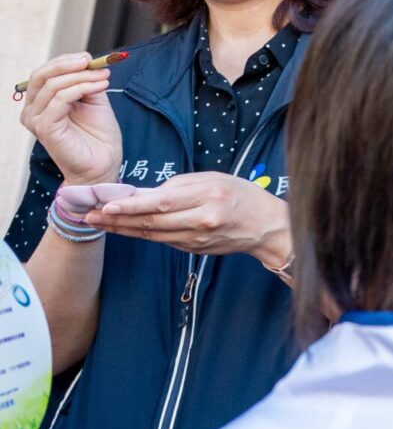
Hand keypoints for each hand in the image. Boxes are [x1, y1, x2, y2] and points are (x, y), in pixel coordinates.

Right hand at [17, 54, 122, 186]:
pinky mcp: (45, 128)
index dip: (65, 61)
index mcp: (40, 102)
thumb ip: (86, 80)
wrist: (103, 162)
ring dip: (82, 77)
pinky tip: (100, 86)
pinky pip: (60, 99)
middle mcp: (32, 110)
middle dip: (67, 64)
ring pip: (53, 85)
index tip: (89, 57)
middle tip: (90, 61)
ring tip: (103, 77)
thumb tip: (87, 61)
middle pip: (41, 75)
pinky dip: (82, 88)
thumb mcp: (93, 99)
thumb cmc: (98, 134)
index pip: (44, 73)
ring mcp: (36, 120)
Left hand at [86, 173, 291, 265]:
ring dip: (123, 229)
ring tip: (99, 223)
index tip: (106, 205)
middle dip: (117, 219)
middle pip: (151, 222)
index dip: (131, 206)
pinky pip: (162, 241)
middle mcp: (201, 220)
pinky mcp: (194, 250)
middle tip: (90, 216)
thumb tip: (145, 193)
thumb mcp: (215, 179)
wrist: (267, 226)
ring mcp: (196, 239)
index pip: (161, 203)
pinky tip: (125, 229)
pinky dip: (141, 234)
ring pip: (152, 235)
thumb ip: (180, 185)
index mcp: (208, 197)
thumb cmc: (242, 195)